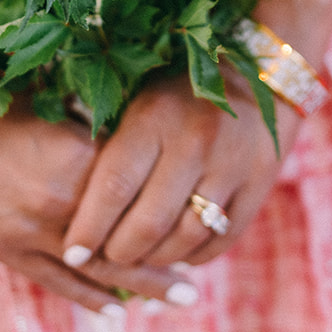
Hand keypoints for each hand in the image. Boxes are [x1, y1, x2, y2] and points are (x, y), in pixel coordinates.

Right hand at [0, 97, 189, 311]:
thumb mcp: (51, 112)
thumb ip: (92, 138)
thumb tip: (141, 151)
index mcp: (73, 162)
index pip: (136, 192)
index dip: (167, 205)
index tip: (200, 214)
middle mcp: (56, 204)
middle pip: (123, 241)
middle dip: (162, 264)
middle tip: (197, 286)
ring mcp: (29, 233)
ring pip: (95, 268)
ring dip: (138, 287)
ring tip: (176, 299)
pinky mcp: (5, 249)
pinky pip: (55, 280)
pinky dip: (87, 297)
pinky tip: (115, 311)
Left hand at [59, 72, 301, 277]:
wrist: (255, 72)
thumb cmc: (176, 92)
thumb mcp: (138, 104)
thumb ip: (110, 151)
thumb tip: (71, 210)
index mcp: (155, 117)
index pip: (114, 186)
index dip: (89, 227)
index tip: (72, 251)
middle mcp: (195, 142)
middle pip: (149, 223)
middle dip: (118, 252)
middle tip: (105, 258)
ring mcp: (233, 165)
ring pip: (185, 238)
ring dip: (155, 259)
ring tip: (137, 257)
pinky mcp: (260, 183)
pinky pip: (220, 240)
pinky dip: (192, 256)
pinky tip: (175, 252)